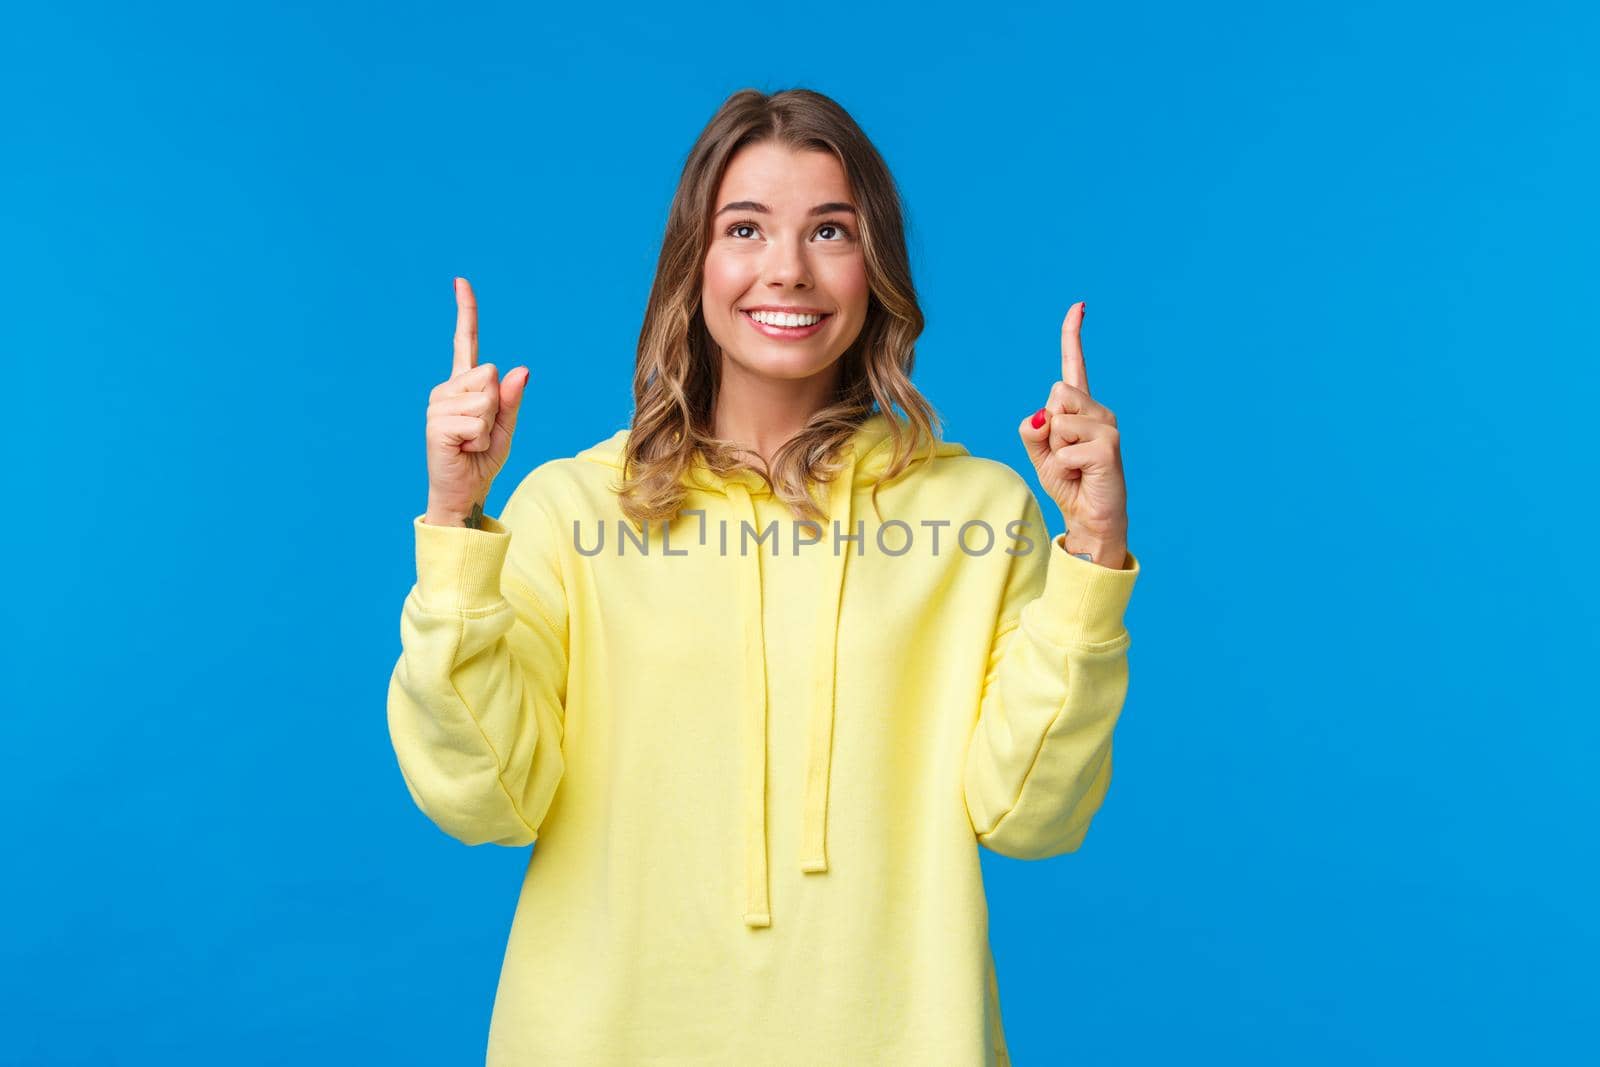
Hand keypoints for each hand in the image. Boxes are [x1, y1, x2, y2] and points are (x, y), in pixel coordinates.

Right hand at [424, 277, 530, 524]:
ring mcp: (438, 405)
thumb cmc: (482, 459)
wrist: (464, 491)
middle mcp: (446, 389)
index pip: (464, 342)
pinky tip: (465, 448)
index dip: (465, 312)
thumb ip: (511, 399)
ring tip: (473, 442)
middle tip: (482, 432)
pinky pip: (477, 421)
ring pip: (485, 399)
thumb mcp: (506, 427)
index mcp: (463, 386)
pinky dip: (481, 439)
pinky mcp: (436, 424)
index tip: (461, 281)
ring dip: (489, 427)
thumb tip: (521, 369)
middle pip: (489, 375)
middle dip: (496, 408)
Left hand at [1017, 301, 1128, 563]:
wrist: (1090, 518)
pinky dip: (1061, 467)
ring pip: (1057, 422)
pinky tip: (1081, 476)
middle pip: (1055, 394)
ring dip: (1054, 450)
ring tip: (1074, 466)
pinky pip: (1062, 449)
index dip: (1073, 335)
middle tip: (1064, 454)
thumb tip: (1044, 416)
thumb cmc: (1068, 482)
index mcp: (1081, 408)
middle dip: (1048, 428)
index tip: (1079, 305)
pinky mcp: (1108, 448)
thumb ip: (1033, 430)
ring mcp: (1107, 427)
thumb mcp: (1040, 453)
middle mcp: (1100, 411)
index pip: (1074, 365)